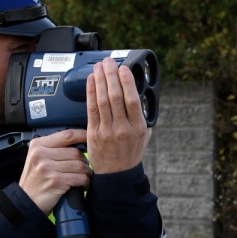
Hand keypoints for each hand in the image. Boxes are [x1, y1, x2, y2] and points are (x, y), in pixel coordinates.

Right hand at [19, 129, 92, 213]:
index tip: (90, 138)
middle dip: (85, 161)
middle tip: (84, 168)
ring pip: (80, 165)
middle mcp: (41, 154)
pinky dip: (85, 182)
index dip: (82, 135)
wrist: (27, 201)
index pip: (67, 135)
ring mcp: (48, 168)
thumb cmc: (35, 180)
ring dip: (86, 172)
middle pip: (76, 151)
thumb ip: (54, 148)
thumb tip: (78, 141)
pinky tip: (82, 185)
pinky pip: (80, 177)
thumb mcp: (38, 158)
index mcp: (38, 145)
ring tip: (84, 176)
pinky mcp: (56, 181)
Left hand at [86, 57, 151, 173]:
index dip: (126, 82)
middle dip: (111, 75)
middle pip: (115, 97)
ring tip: (99, 66)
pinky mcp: (94, 133)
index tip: (123, 68)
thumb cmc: (131, 154)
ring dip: (100, 80)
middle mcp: (122, 128)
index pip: (132, 100)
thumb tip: (138, 97)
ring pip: (102, 100)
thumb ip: (142, 117)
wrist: (117, 175)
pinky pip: (91, 109)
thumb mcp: (145, 136)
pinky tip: (91, 81)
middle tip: (108, 61)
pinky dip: (91, 92)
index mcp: (138, 128)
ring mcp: (107, 131)